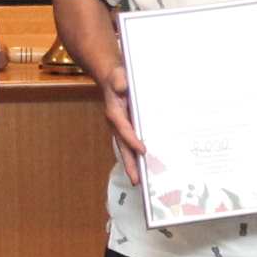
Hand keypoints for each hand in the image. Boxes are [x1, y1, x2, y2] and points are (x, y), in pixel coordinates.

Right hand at [96, 65, 146, 183]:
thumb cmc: (117, 77)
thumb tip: (122, 86)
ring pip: (126, 149)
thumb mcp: (119, 75)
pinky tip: (145, 165)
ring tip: (139, 180)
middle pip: (123, 147)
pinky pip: (131, 145)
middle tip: (136, 181)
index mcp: (114, 113)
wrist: (112, 78)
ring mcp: (120, 129)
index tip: (143, 151)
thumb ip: (120, 81)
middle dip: (129, 164)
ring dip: (132, 164)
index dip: (132, 140)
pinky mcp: (126, 129)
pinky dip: (136, 156)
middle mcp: (116, 124)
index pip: (124, 130)